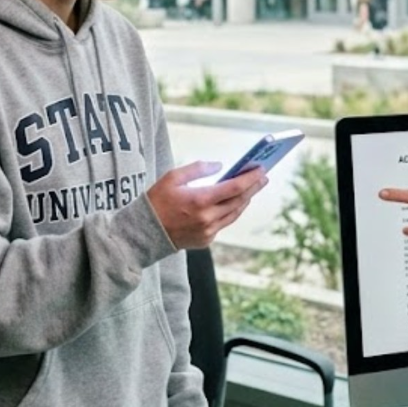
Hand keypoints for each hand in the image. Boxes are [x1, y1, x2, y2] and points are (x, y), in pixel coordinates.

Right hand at [146, 160, 266, 249]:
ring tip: (252, 188)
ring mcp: (208, 232)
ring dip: (245, 200)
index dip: (251, 178)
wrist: (143, 232)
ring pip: (234, 214)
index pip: (234, 187)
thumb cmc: (157, 201)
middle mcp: (208, 218)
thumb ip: (197, 169)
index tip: (261, 169)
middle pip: (239, 201)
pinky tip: (234, 203)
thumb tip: (219, 166)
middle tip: (263, 177)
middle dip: (253, 187)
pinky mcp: (206, 240)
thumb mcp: (173, 177)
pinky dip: (231, 212)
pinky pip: (224, 224)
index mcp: (200, 200)